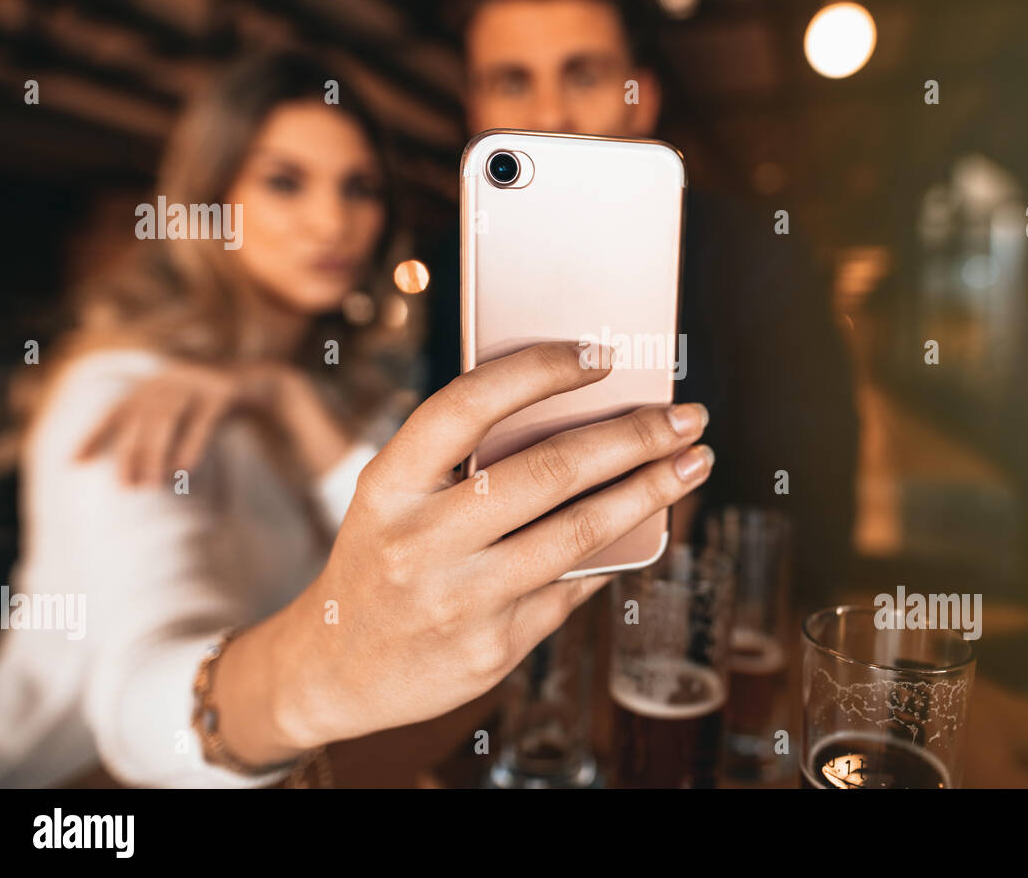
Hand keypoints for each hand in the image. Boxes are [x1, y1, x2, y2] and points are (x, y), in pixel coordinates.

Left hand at [75, 361, 346, 484]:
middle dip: (131, 455)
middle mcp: (171, 376)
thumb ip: (157, 435)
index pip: (117, 411)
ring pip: (169, 418)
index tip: (74, 463)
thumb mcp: (184, 419)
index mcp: (155, 383)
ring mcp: (199, 379)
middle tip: (125, 487)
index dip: (95, 436)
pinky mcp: (224, 389)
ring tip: (152, 484)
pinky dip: (192, 444)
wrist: (267, 386)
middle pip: (142, 419)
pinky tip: (184, 469)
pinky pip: (203, 420)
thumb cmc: (217, 409)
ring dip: (157, 454)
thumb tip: (127, 472)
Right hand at [214, 342, 712, 761]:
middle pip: (549, 470)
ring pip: (581, 533)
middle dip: (634, 436)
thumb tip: (580, 415)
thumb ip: (462, 459)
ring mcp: (459, 602)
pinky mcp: (494, 650)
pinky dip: (617, 551)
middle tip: (686, 415)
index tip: (601, 355)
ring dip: (651, 491)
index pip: (467, 405)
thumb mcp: (392, 498)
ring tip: (693, 463)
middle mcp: (419, 542)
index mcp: (388, 484)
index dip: (538, 371)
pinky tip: (648, 527)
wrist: (334, 671)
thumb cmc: (381, 558)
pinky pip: (574, 587)